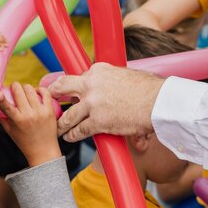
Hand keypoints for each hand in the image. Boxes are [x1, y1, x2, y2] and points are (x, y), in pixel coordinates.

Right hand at [0, 84, 61, 166]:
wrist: (43, 151)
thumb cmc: (25, 142)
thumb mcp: (10, 131)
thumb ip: (2, 118)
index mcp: (17, 121)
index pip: (7, 106)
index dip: (1, 98)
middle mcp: (29, 115)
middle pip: (19, 92)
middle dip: (15, 86)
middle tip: (14, 88)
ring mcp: (40, 112)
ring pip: (31, 90)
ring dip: (26, 87)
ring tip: (25, 91)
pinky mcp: (50, 111)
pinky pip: (45, 93)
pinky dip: (40, 89)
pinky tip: (36, 91)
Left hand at [49, 63, 164, 142]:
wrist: (157, 102)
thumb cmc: (149, 89)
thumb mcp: (126, 75)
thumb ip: (114, 80)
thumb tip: (116, 85)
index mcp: (99, 69)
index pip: (79, 76)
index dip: (73, 86)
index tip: (67, 90)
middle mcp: (91, 84)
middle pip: (63, 87)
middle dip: (54, 94)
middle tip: (50, 101)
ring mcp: (92, 104)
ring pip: (68, 115)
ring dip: (61, 123)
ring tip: (58, 128)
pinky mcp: (97, 121)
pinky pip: (79, 130)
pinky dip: (73, 135)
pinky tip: (70, 137)